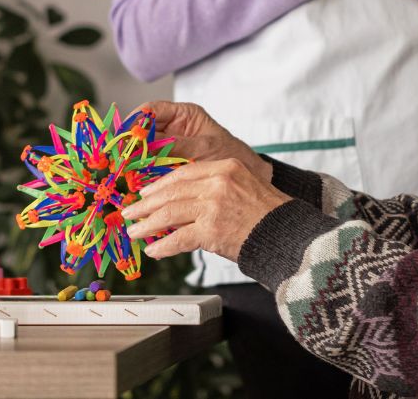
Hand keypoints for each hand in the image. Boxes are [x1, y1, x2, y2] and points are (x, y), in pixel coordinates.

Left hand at [123, 159, 290, 261]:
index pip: (182, 173)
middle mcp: (218, 182)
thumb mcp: (243, 186)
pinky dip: (163, 246)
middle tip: (130, 213)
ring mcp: (214, 206)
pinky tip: (154, 251)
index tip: (145, 194)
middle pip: (171, 192)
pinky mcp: (212, 230)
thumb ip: (214, 188)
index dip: (159, 185)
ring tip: (135, 233)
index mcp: (225, 167)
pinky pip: (178, 238)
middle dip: (146, 205)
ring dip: (147, 225)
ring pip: (169, 214)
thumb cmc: (268, 215)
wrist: (287, 234)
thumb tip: (180, 202)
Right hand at [132, 101, 270, 183]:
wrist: (244, 176)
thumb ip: (178, 144)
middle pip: (142, 128)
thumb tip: (150, 145)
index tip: (124, 133)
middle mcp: (173, 126)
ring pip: (142, 146)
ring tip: (122, 166)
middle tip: (118, 154)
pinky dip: (140, 169)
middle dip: (130, 140)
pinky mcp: (167, 162)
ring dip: (132, 156)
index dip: (135, 119)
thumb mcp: (205, 147)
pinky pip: (149, 162)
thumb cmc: (230, 155)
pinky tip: (133, 177)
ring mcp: (169, 143)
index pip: (152, 109)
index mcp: (184, 114)